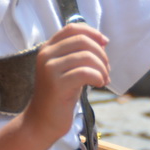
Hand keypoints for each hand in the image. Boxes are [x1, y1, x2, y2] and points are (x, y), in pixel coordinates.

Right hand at [21, 23, 109, 143]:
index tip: (105, 43)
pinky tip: (99, 84)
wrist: (42, 121)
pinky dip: (98, 77)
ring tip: (103, 79)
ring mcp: (49, 68)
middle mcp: (46, 55)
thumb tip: (102, 41)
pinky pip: (85, 72)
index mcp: (48, 48)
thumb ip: (79, 54)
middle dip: (101, 54)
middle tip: (106, 69)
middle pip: (82, 40)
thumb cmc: (60, 95)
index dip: (92, 32)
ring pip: (86, 56)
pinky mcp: (56, 84)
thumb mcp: (68, 69)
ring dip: (102, 68)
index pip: (72, 28)